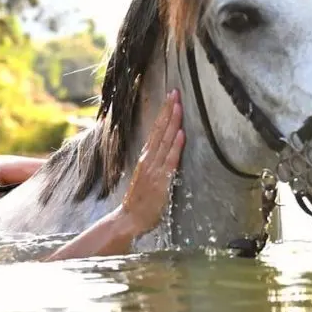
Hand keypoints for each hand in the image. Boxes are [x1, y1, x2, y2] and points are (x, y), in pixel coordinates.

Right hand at [120, 89, 184, 235]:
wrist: (129, 219)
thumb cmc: (139, 200)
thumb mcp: (146, 176)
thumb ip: (154, 163)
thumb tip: (164, 149)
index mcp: (145, 157)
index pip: (156, 130)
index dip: (164, 113)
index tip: (171, 98)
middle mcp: (148, 159)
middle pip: (160, 129)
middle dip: (168, 110)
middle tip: (176, 92)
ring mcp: (154, 168)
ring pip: (165, 140)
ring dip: (173, 122)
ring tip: (179, 105)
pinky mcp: (161, 180)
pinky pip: (170, 159)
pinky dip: (175, 146)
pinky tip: (181, 133)